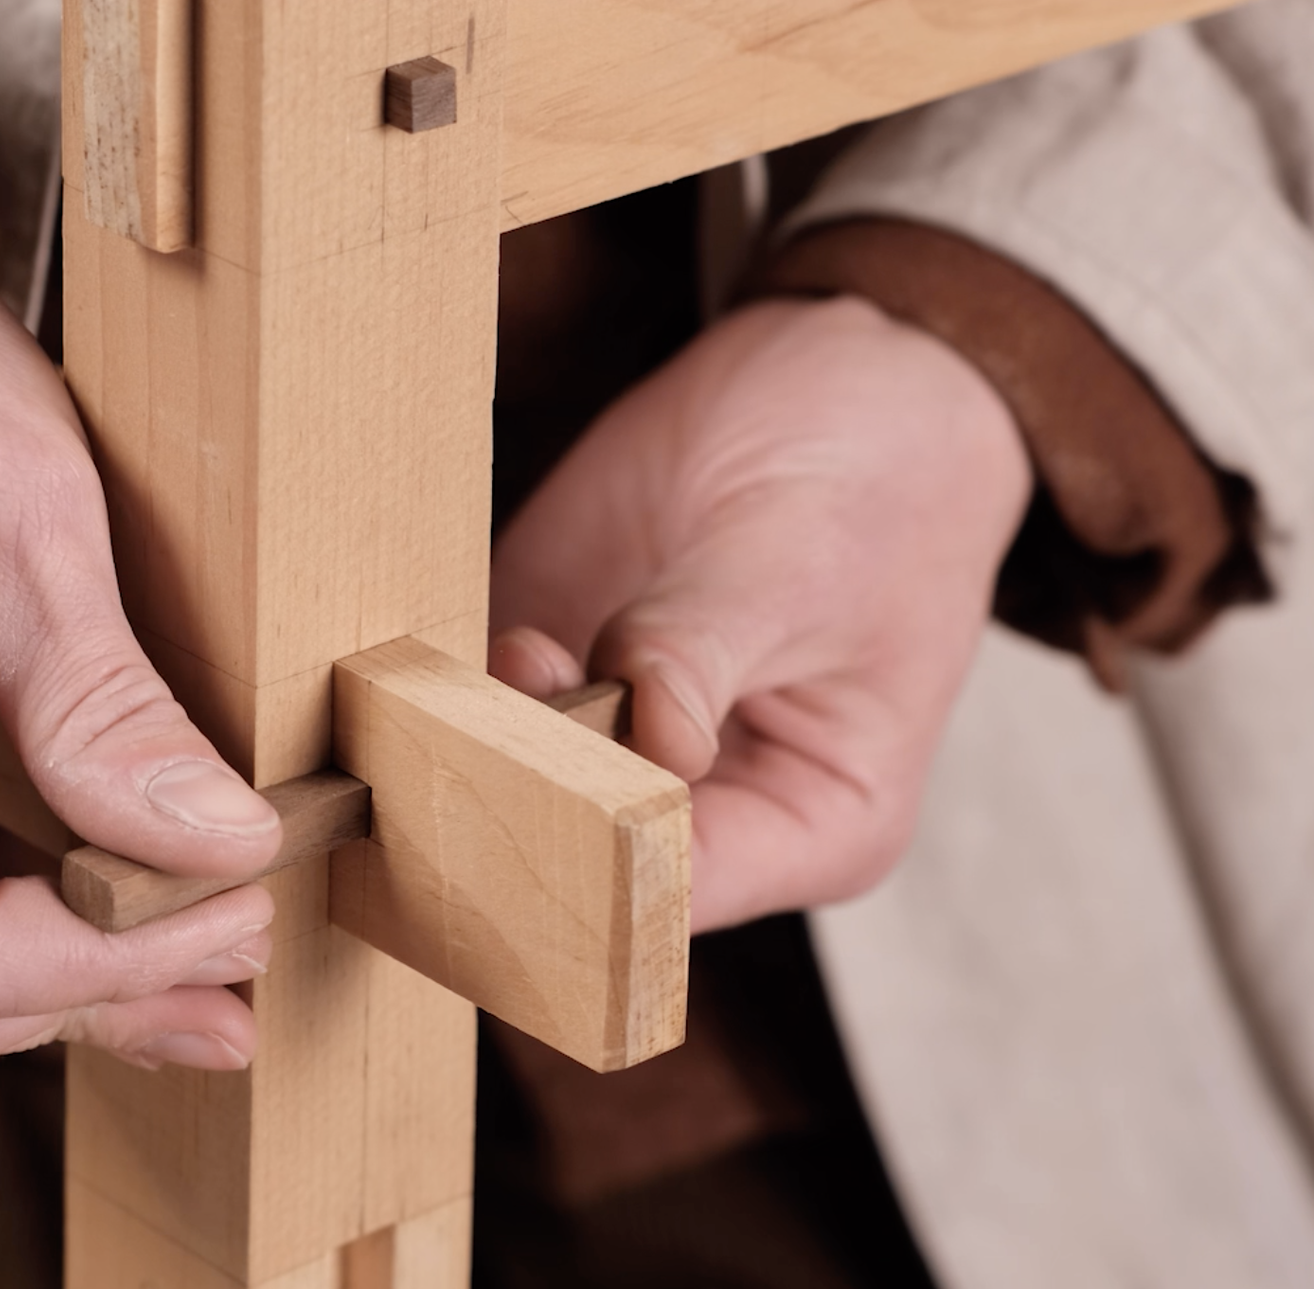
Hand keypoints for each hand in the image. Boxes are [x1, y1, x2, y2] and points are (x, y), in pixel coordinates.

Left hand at [489, 296, 1026, 930]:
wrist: (852, 369)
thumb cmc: (878, 480)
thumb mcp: (796, 564)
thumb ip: (698, 651)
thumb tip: (644, 734)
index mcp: (812, 824)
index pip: (678, 893)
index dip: (596, 860)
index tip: (540, 794)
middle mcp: (706, 803)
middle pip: (577, 853)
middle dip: (515, 795)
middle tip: (476, 726)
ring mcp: (618, 734)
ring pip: (505, 779)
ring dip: (465, 725)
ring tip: (492, 649)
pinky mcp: (553, 658)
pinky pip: (471, 696)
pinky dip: (439, 673)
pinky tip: (435, 631)